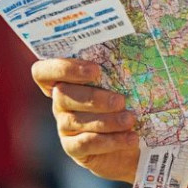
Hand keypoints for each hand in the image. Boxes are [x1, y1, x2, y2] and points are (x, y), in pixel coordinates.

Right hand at [32, 58, 139, 182]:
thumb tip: (143, 38)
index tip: (94, 70)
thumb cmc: (131, 101)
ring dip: (106, 120)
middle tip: (121, 101)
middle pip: (62, 95)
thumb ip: (124, 63)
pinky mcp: (74, 148)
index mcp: (67, 80)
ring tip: (130, 120)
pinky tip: (130, 138)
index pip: (44, 71)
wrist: (136, 140)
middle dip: (93, 97)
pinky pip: (86, 143)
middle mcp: (60, 102)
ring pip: (76, 120)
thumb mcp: (127, 81)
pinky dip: (110, 141)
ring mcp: (64, 126)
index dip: (61, 68)